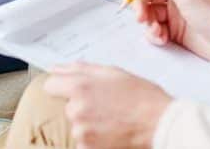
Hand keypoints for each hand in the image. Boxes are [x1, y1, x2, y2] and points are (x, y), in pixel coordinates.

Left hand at [43, 63, 170, 148]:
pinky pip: (83, 141)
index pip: (51, 85)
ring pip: (77, 124)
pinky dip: (94, 139)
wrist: (159, 123)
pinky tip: (111, 132)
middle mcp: (76, 109)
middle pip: (67, 106)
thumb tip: (57, 68)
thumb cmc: (140, 97)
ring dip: (89, 123)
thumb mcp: (111, 72)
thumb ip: (79, 69)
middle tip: (105, 105)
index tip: (70, 90)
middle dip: (82, 105)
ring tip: (111, 119)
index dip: (62, 86)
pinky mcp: (87, 147)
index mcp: (79, 86)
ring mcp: (81, 131)